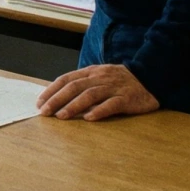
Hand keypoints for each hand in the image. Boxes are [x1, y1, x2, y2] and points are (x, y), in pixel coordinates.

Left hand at [36, 63, 159, 121]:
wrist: (150, 78)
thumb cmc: (119, 81)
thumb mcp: (99, 77)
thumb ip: (82, 85)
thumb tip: (58, 98)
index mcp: (91, 72)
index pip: (66, 79)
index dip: (52, 90)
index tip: (39, 103)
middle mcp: (100, 77)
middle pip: (75, 87)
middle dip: (57, 99)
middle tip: (45, 112)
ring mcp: (114, 87)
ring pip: (90, 95)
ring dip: (74, 106)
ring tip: (61, 116)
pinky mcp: (127, 98)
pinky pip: (112, 104)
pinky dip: (100, 111)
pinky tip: (90, 118)